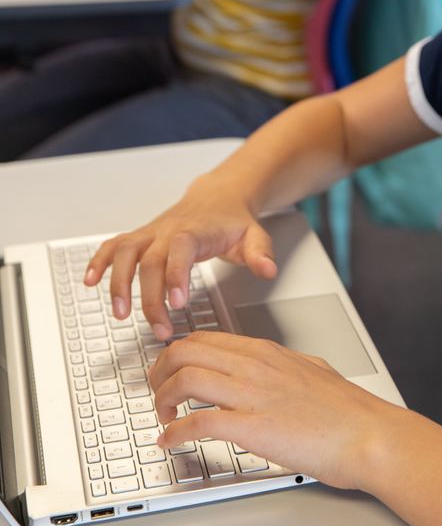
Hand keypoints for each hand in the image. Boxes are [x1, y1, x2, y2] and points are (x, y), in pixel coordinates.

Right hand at [84, 183, 277, 339]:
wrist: (219, 196)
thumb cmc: (234, 221)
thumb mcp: (255, 235)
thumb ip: (261, 253)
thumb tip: (267, 269)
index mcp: (196, 230)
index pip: (181, 249)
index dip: (176, 274)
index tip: (177, 303)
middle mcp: (169, 230)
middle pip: (150, 260)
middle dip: (150, 297)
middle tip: (160, 329)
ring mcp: (152, 232)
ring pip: (125, 252)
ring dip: (117, 282)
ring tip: (119, 313)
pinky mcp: (141, 237)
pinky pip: (114, 246)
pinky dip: (99, 261)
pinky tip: (90, 281)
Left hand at [150, 330, 397, 488]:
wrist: (368, 434)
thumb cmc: (347, 410)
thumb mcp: (312, 370)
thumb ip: (285, 367)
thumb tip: (274, 369)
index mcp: (266, 351)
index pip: (206, 339)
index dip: (178, 354)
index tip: (169, 371)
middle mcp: (254, 365)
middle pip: (186, 350)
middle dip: (159, 371)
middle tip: (155, 391)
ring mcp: (253, 394)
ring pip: (186, 378)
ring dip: (162, 398)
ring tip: (161, 416)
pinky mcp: (253, 427)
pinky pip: (199, 422)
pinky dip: (175, 432)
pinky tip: (170, 442)